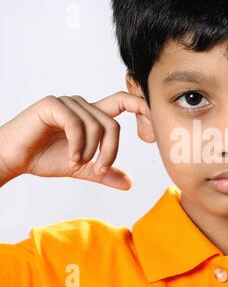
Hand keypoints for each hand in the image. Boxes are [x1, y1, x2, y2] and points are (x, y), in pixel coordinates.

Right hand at [0, 92, 148, 189]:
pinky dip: (78, 145)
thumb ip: (105, 173)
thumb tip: (130, 184)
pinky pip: (77, 124)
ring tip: (77, 162)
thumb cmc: (45, 158)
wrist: (13, 159)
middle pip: (113, 124)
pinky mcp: (53, 105)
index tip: (154, 116)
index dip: (141, 105)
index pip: (122, 102)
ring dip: (91, 151)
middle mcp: (83, 105)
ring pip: (97, 125)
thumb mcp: (83, 168)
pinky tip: (71, 157)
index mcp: (92, 116)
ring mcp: (68, 103)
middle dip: (111, 151)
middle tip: (100, 169)